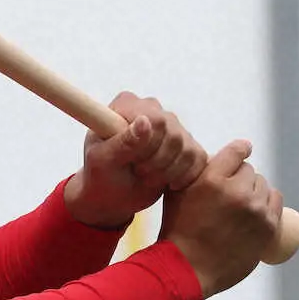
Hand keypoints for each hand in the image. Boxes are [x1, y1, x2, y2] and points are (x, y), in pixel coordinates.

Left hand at [64, 91, 208, 228]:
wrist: (111, 194)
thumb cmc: (100, 175)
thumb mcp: (103, 161)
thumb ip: (123, 142)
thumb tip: (145, 121)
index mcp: (127, 104)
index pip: (156, 120)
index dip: (149, 146)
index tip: (130, 160)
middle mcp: (152, 109)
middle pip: (174, 135)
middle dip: (156, 162)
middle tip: (137, 171)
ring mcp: (172, 126)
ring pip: (188, 149)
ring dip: (167, 172)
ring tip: (146, 177)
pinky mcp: (186, 144)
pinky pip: (198, 159)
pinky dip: (182, 177)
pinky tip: (165, 182)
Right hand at [159, 139, 282, 297]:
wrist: (187, 269)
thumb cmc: (177, 231)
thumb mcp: (176, 193)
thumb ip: (193, 170)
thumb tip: (210, 155)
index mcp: (212, 180)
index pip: (237, 150)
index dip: (239, 150)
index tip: (240, 152)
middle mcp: (237, 192)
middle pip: (249, 170)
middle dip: (239, 178)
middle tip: (227, 194)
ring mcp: (255, 210)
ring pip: (263, 185)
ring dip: (253, 190)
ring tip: (238, 206)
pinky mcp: (268, 226)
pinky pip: (275, 200)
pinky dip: (266, 202)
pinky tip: (255, 209)